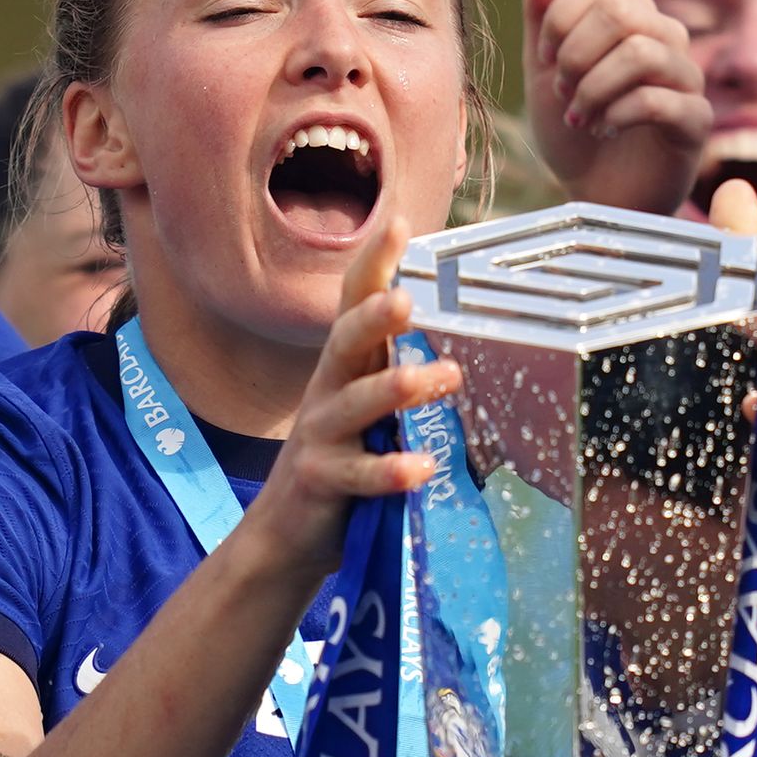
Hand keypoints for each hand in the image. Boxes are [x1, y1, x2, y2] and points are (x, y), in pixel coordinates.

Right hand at [253, 214, 461, 578]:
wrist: (286, 535)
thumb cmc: (344, 465)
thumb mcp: (372, 415)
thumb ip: (406, 383)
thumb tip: (471, 354)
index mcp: (346, 368)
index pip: (355, 304)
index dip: (374, 264)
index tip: (399, 222)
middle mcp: (327, 392)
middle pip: (345, 342)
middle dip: (374, 317)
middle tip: (406, 299)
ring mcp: (320, 437)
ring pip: (355, 404)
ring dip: (398, 387)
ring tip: (444, 375)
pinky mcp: (321, 482)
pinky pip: (359, 475)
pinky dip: (391, 471)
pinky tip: (422, 467)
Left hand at [522, 0, 710, 213]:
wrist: (594, 198)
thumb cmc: (573, 135)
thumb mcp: (544, 74)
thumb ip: (543, 17)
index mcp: (631, 18)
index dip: (561, 16)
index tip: (546, 60)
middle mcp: (666, 39)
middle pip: (621, 12)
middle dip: (576, 55)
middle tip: (562, 92)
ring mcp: (686, 79)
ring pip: (641, 53)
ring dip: (593, 88)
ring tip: (579, 117)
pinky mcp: (695, 122)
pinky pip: (659, 100)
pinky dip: (617, 114)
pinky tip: (604, 130)